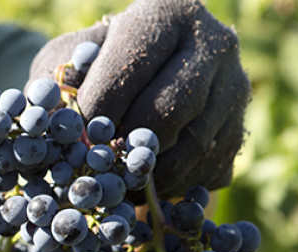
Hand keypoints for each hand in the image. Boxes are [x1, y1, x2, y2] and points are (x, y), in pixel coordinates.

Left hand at [30, 0, 250, 197]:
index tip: (75, 133)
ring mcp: (236, 88)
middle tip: (96, 163)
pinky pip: (207, 171)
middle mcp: (214, 43)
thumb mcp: (67, 59)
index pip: (134, 61)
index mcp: (166, 12)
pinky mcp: (240, 131)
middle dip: (127, 143)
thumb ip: (59, 81)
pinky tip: (141, 187)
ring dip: (148, 174)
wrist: (135, 83)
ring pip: (194, 145)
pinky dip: (171, 188)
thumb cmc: (92, 68)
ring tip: (114, 182)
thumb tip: (56, 118)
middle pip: (172, 108)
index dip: (101, 104)